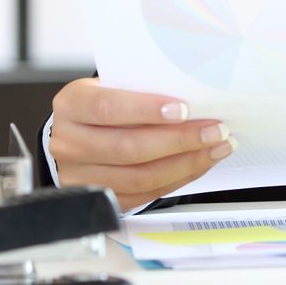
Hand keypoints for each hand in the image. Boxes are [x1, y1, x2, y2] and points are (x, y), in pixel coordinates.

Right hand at [49, 78, 235, 211]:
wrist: (79, 133)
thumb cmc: (105, 103)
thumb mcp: (114, 85)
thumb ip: (143, 89)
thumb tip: (195, 95)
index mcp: (72, 105)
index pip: (107, 107)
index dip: (146, 110)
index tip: (183, 109)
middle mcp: (69, 143)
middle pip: (127, 148)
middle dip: (180, 140)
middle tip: (216, 130)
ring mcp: (80, 176)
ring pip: (138, 177)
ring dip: (186, 163)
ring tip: (216, 148)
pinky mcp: (98, 199)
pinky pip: (143, 195)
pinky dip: (177, 179)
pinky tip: (198, 164)